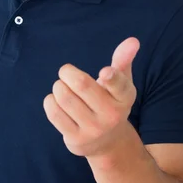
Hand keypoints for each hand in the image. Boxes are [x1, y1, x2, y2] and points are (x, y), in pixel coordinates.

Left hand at [43, 37, 139, 159]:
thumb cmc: (111, 102)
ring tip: (62, 87)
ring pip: (64, 98)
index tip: (104, 73)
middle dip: (67, 72)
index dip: (111, 78)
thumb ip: (123, 60)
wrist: (108, 142)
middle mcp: (111, 115)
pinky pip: (55, 113)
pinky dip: (50, 101)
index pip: (119, 86)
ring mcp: (94, 129)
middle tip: (65, 72)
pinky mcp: (76, 139)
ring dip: (58, 86)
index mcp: (124, 97)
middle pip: (81, 85)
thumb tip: (133, 40)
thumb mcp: (121, 83)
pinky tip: (56, 100)